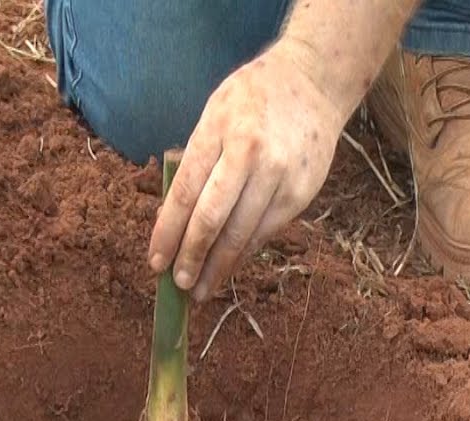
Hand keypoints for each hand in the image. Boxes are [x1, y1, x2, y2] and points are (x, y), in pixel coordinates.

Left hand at [147, 41, 344, 301]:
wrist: (313, 82)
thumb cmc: (252, 100)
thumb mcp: (214, 115)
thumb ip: (196, 161)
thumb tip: (174, 222)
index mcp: (218, 131)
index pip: (185, 194)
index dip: (168, 233)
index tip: (156, 262)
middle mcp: (250, 155)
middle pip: (212, 220)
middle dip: (192, 258)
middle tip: (179, 286)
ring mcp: (279, 176)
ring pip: (242, 234)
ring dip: (219, 267)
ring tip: (202, 290)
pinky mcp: (302, 192)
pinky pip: (266, 232)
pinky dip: (244, 253)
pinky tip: (229, 267)